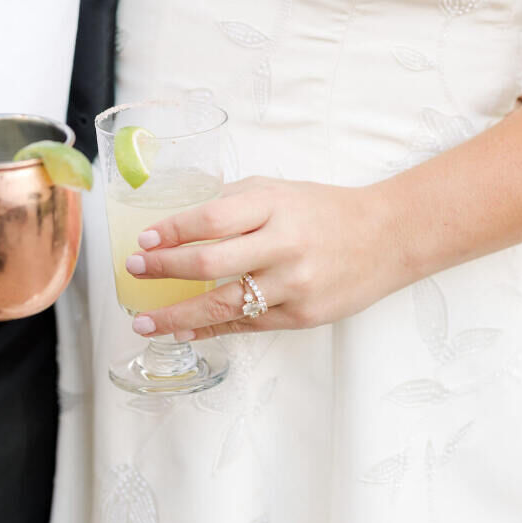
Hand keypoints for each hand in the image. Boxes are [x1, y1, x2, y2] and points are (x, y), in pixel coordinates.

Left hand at [124, 176, 402, 340]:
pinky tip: (186, 330)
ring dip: (177, 315)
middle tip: (134, 271)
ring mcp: (294, 284)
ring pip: (223, 304)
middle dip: (163, 269)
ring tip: (144, 321)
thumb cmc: (325, 210)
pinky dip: (211, 329)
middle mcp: (283, 244)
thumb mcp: (279, 191)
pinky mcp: (302, 316)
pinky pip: (247, 324)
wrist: (387, 237)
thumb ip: (233, 203)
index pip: (210, 218)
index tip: (143, 240)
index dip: (171, 231)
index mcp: (274, 205)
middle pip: (209, 261)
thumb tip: (178, 222)